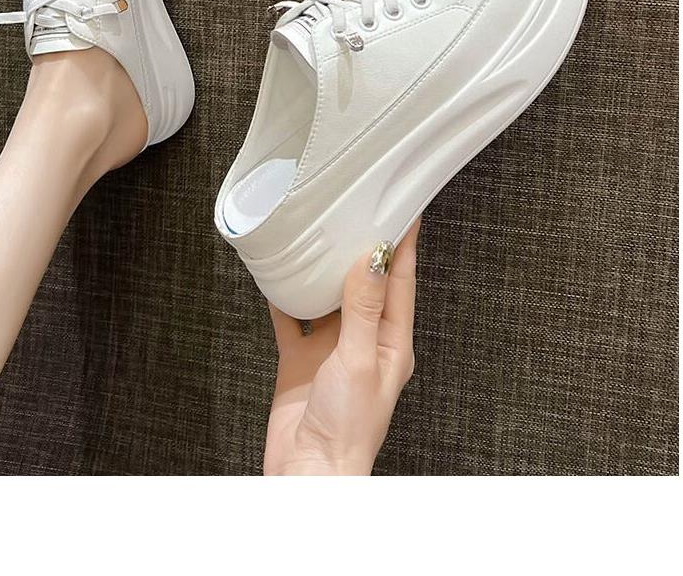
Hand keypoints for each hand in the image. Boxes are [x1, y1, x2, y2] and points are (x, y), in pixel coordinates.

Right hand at [263, 219, 419, 474]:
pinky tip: (278, 276)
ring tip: (316, 233)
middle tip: (355, 208)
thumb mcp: (358, 359)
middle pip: (365, 284)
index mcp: (390, 343)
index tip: (405, 207)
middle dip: (361, 247)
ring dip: (322, 269)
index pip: (401, 281)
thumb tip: (372, 258)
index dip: (404, 243)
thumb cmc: (348, 429)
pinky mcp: (300, 361)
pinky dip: (285, 297)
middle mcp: (362, 342)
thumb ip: (362, 307)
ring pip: (327, 297)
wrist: (308, 474)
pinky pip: (291, 320)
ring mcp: (330, 351)